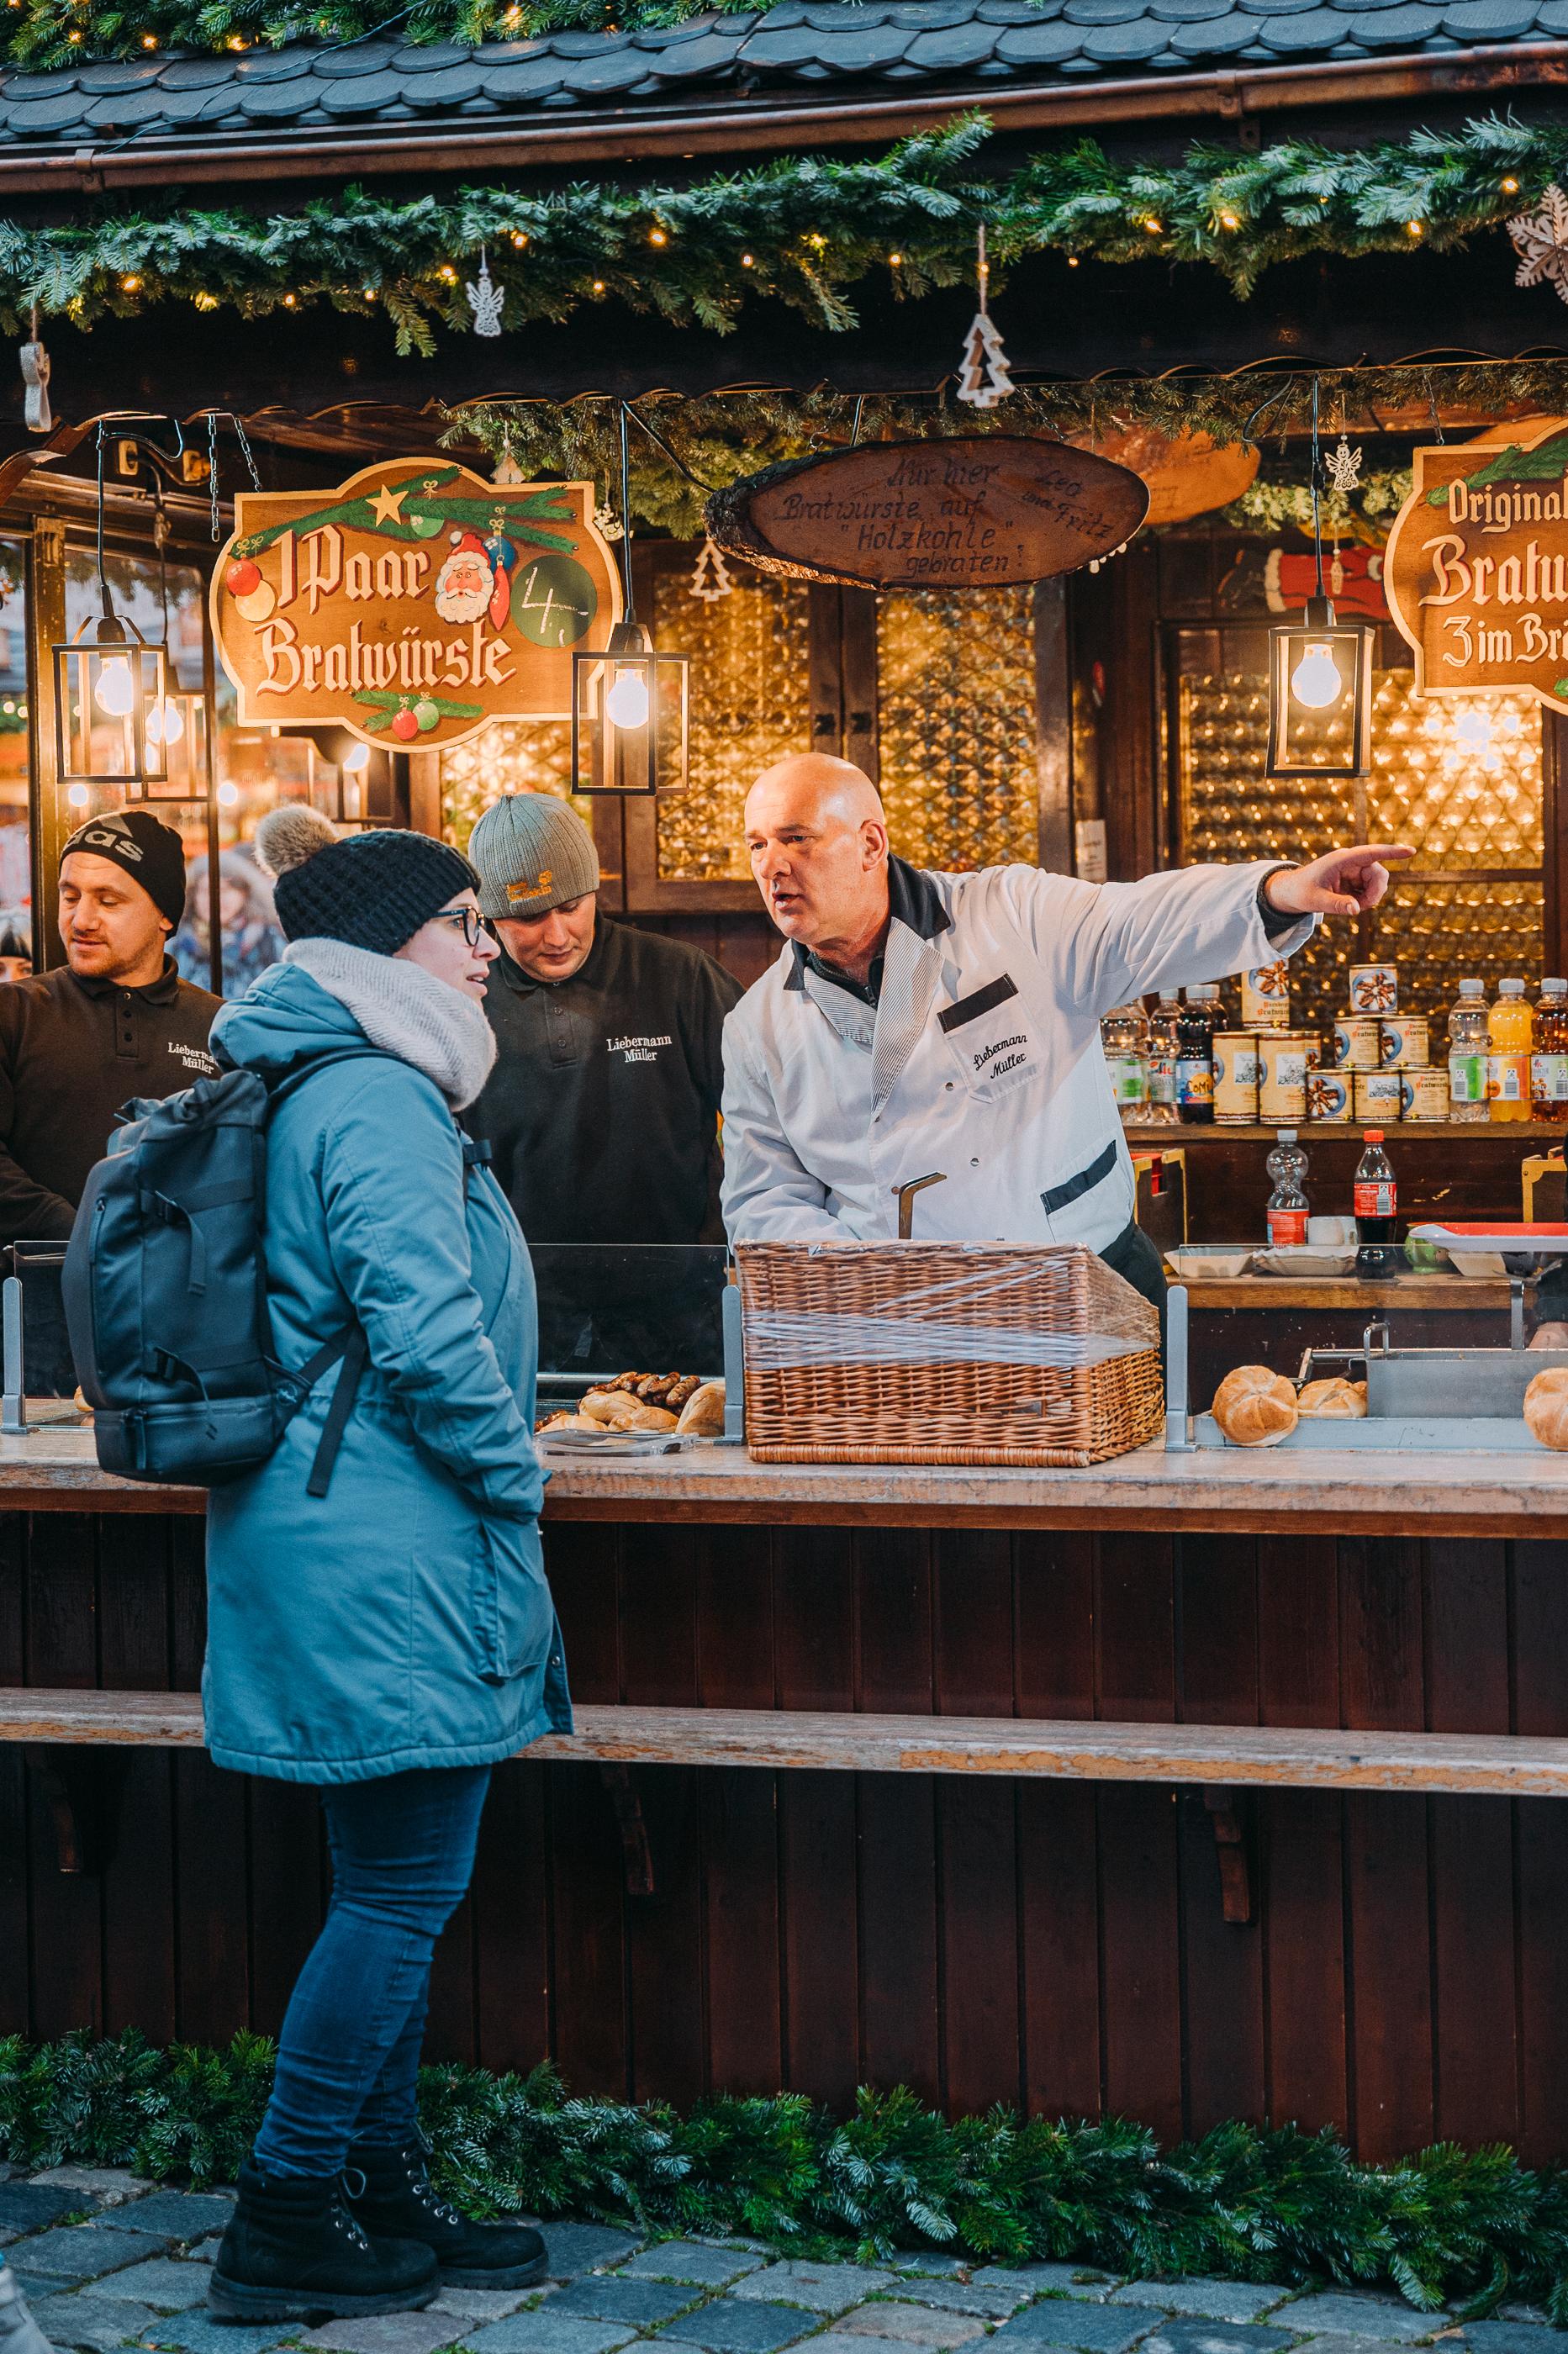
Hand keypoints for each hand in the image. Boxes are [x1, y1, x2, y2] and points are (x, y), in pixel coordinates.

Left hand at [1263, 843, 1414, 919]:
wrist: (1292, 892)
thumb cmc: (1301, 892)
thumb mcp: (1315, 901)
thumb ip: (1336, 905)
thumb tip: (1357, 909)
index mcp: (1341, 860)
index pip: (1370, 853)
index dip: (1391, 852)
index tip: (1410, 851)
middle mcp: (1351, 861)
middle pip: (1379, 873)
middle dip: (1376, 892)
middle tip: (1363, 907)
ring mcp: (1355, 869)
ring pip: (1377, 882)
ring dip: (1370, 897)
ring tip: (1350, 906)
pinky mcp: (1355, 879)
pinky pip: (1371, 889)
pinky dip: (1365, 899)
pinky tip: (1350, 903)